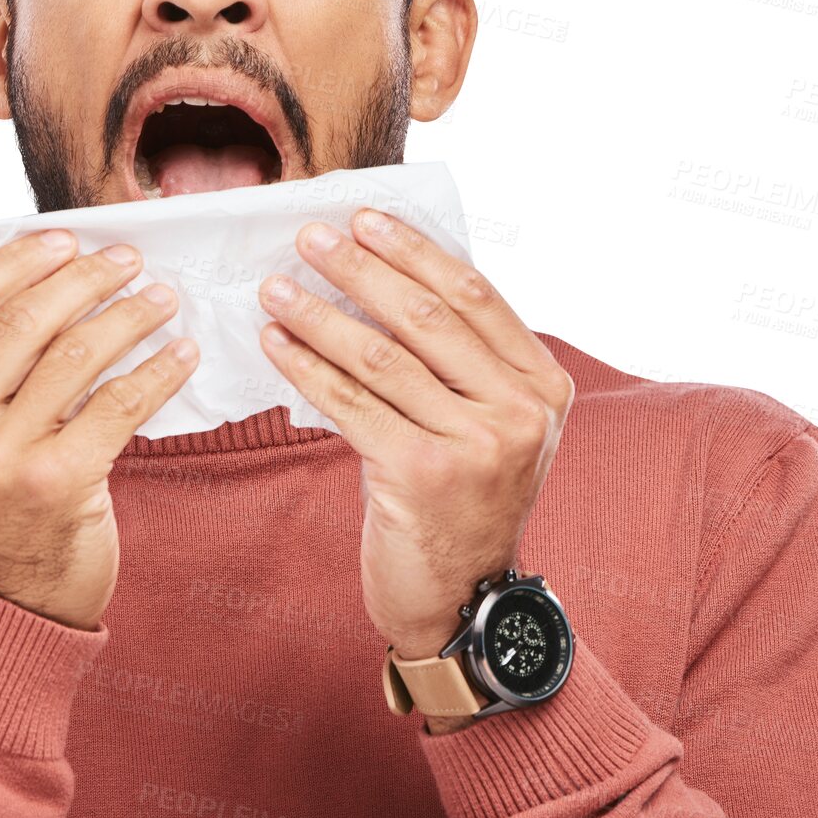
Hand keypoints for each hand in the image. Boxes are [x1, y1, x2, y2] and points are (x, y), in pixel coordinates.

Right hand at [0, 230, 198, 630]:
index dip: (14, 259)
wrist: (8, 605)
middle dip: (85, 278)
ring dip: (129, 315)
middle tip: (128, 261)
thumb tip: (52, 272)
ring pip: (75, 355)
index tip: (64, 238)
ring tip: (162, 299)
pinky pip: (120, 403)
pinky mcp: (56, 484)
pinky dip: (158, 370)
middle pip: (21, 320)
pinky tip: (181, 354)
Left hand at [257, 209, 573, 674]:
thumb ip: (460, 362)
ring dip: (318, 315)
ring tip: (276, 287)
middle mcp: (520, 411)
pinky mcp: (422, 475)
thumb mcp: (488, 424)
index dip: (414, 250)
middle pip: (425, 316)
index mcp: (542, 385)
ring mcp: (476, 444)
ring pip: (380, 356)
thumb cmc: (461, 499)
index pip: (473, 293)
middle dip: (359, 269)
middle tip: (309, 237)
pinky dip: (306, 367)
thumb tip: (383, 276)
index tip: (364, 218)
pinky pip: (350, 403)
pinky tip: (275, 342)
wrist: (461, 600)